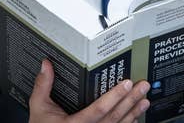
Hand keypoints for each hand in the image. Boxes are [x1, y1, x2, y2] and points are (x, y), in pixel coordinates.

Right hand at [29, 59, 150, 122]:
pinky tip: (136, 117)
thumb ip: (43, 86)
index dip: (114, 96)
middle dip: (131, 100)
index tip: (126, 84)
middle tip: (143, 87)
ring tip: (145, 100)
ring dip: (134, 112)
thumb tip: (46, 65)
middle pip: (114, 117)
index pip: (99, 109)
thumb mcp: (39, 108)